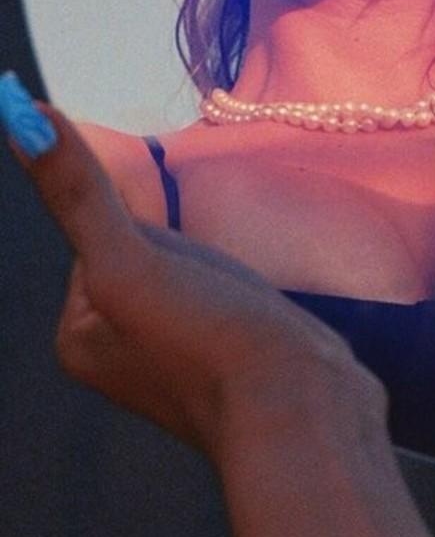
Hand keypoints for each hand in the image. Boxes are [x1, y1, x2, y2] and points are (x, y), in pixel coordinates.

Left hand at [9, 101, 387, 461]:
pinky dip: (245, 293)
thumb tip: (25, 118)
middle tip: (215, 290)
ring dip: (222, 269)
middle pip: (149, 248)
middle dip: (191, 250)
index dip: (146, 231)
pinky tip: (260, 320)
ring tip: (242, 305)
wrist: (305, 417)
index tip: (177, 271)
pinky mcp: (226, 358)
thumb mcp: (131, 261)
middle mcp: (117, 351)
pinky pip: (225, 295)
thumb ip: (79, 194)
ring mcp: (173, 357)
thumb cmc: (210, 343)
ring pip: (192, 269)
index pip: (102, 231)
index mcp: (80, 335)